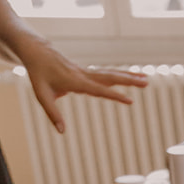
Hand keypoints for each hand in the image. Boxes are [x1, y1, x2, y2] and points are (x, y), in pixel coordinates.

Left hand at [15, 33, 145, 132]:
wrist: (37, 52)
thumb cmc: (39, 74)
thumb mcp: (42, 95)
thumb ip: (53, 114)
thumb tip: (62, 132)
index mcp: (75, 82)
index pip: (98, 90)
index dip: (114, 96)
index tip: (130, 100)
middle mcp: (84, 75)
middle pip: (110, 77)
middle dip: (129, 80)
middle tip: (146, 82)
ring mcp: (87, 72)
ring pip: (111, 74)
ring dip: (129, 76)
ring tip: (146, 79)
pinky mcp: (87, 71)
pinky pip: (106, 73)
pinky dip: (120, 75)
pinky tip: (131, 77)